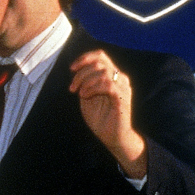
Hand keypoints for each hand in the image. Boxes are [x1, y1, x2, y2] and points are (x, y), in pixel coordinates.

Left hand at [69, 50, 145, 176]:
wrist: (113, 138)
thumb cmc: (100, 118)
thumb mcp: (87, 96)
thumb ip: (84, 82)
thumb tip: (77, 70)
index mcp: (112, 76)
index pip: (101, 56)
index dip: (84, 58)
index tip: (72, 68)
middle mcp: (120, 78)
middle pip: (99, 62)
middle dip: (81, 73)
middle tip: (72, 88)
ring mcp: (123, 87)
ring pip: (103, 72)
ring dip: (85, 81)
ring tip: (79, 93)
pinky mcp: (123, 98)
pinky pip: (108, 84)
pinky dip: (92, 88)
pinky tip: (85, 96)